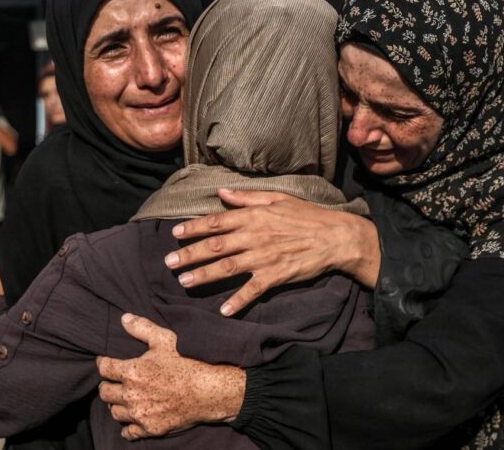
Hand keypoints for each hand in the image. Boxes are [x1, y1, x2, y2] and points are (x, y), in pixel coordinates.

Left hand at [97, 314, 245, 440]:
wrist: (207, 390)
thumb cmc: (187, 361)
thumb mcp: (165, 339)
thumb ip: (142, 328)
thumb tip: (124, 318)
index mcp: (131, 371)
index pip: (104, 368)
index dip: (103, 362)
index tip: (106, 361)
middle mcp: (131, 394)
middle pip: (105, 392)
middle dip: (108, 384)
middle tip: (115, 381)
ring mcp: (139, 413)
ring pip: (114, 412)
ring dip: (117, 404)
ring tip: (124, 398)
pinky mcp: (149, 428)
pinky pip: (128, 432)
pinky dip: (127, 427)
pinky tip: (132, 418)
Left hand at [164, 189, 380, 315]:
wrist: (335, 236)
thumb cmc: (307, 215)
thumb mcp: (277, 198)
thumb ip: (247, 197)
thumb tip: (221, 192)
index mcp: (253, 216)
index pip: (216, 221)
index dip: (193, 227)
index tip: (174, 233)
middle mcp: (254, 236)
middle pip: (215, 245)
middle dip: (189, 253)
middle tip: (168, 262)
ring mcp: (264, 257)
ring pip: (227, 267)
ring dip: (204, 275)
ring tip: (184, 281)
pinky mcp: (276, 275)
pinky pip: (253, 290)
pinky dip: (238, 301)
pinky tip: (224, 310)